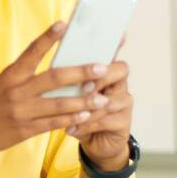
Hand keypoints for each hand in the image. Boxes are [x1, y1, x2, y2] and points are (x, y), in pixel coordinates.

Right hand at [0, 21, 116, 155]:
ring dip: (84, 101)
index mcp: (11, 75)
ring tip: (103, 98)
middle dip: (81, 73)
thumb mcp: (3, 84)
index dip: (48, 37)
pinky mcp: (24, 130)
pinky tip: (87, 116)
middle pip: (54, 78)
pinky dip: (71, 120)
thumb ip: (27, 77)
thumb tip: (61, 70)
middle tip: (103, 67)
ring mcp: (21, 111)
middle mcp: (16, 91)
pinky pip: (53, 124)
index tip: (64, 23)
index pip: (31, 51)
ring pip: (59, 104)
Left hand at [68, 33, 132, 169]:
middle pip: (120, 70)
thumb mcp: (69, 93)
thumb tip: (52, 66)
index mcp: (105, 70)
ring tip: (69, 116)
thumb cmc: (76, 112)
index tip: (117, 35)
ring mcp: (124, 102)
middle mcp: (119, 83)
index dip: (115, 44)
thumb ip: (66, 79)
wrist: (93, 142)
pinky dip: (85, 125)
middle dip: (101, 78)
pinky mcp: (124, 121)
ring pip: (109, 100)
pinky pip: (105, 121)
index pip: (111, 52)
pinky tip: (71, 129)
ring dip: (87, 108)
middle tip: (85, 87)